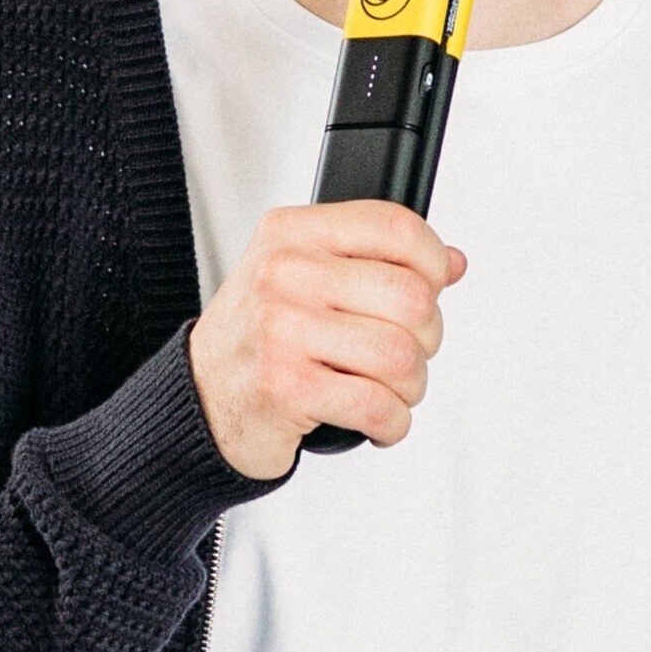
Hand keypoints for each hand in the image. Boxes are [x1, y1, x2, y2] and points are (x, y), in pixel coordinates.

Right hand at [188, 200, 464, 475]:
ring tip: (387, 391)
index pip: (395, 227)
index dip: (432, 263)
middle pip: (411, 298)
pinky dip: (392, 424)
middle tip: (402, 355)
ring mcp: (281, 330)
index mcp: (292, 233)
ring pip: (402, 357)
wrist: (199, 399)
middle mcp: (283, 273)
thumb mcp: (304, 278)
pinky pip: (378, 406)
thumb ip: (375, 262)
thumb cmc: (260, 339)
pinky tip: (377, 421)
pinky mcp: (286, 387)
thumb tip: (451, 262)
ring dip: (410, 387)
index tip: (432, 289)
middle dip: (426, 339)